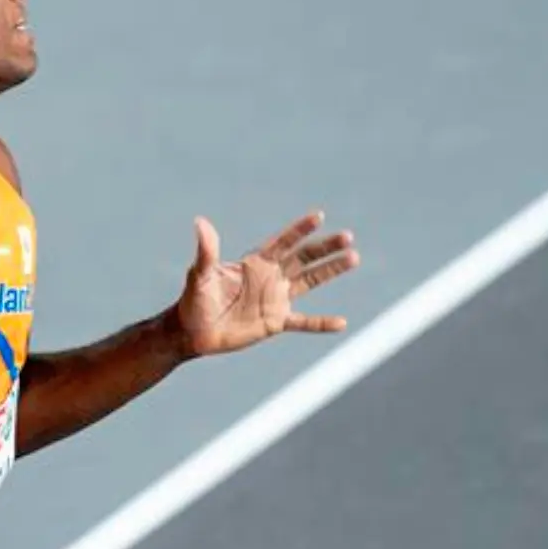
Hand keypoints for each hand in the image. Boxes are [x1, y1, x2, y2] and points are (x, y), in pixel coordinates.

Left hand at [175, 210, 358, 357]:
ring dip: (330, 270)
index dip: (299, 230)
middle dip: (325, 247)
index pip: (282, 242)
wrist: (193, 332)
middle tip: (347, 236)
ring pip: (310, 281)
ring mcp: (275, 299)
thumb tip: (200, 223)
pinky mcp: (275, 322)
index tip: (319, 216)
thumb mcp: (200, 274)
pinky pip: (304, 322)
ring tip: (354, 257)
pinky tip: (342, 322)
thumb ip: (207, 251)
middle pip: (303, 258)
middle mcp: (269, 277)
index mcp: (254, 263)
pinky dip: (321, 323)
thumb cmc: (194, 300)